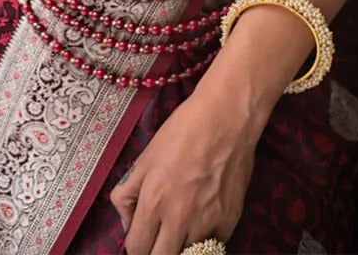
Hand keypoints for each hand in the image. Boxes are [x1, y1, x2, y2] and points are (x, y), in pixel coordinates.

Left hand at [109, 88, 257, 254]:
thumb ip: (127, 193)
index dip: (135, 246)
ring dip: (180, 246)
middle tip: (158, 239)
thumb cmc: (183, 130)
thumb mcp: (145, 157)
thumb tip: (126, 223)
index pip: (136, 249)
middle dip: (155, 252)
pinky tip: (202, 221)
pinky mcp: (230, 220)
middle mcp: (179, 218)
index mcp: (153, 201)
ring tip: (180, 228)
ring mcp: (207, 222)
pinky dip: (205, 240)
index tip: (140, 239)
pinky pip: (213, 246)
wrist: (226, 116)